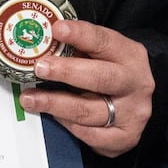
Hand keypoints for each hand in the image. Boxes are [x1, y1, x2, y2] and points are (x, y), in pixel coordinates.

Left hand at [25, 19, 155, 156]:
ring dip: (55, 104)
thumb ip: (79, 49)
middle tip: (39, 68)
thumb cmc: (112, 72)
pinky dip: (69, 126)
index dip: (79, 35)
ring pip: (89, 111)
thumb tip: (43, 42)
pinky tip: (53, 116)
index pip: (104, 42)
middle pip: (100, 78)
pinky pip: (91, 135)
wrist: (136, 100)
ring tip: (30, 98)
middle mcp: (136, 84)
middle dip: (66, 72)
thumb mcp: (104, 54)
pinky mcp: (126, 137)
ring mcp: (133, 113)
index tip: (56, 30)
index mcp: (130, 56)